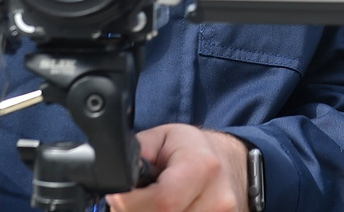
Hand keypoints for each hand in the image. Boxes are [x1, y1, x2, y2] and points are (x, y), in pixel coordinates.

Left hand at [106, 125, 249, 211]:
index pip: (162, 201)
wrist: (229, 163)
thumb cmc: (191, 149)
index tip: (117, 198)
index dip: (130, 204)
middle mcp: (217, 198)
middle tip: (132, 202)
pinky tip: (168, 210)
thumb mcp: (161, 138)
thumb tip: (115, 178)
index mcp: (202, 166)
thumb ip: (137, 155)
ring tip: (152, 204)